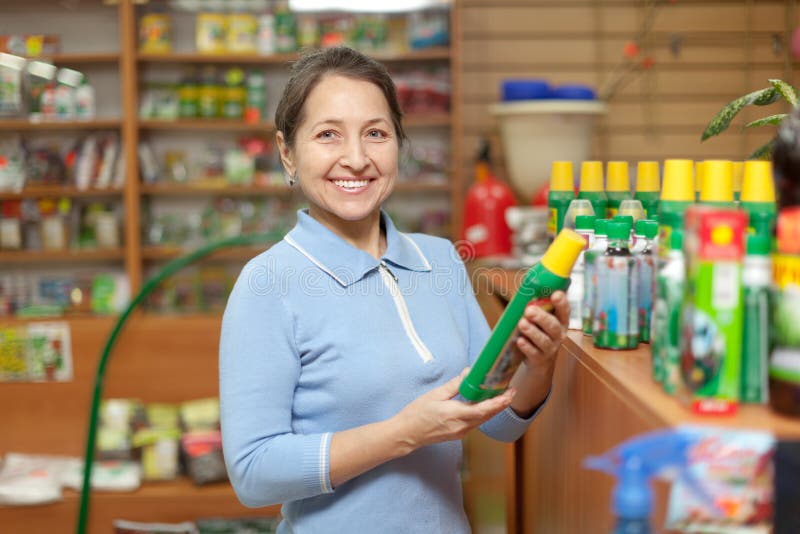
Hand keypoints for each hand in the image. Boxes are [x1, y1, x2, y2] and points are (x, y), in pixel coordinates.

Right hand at [392, 368, 515, 450]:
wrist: (407, 433)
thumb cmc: (417, 413)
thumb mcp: (435, 395)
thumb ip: (455, 385)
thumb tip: (469, 373)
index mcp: (455, 415)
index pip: (484, 409)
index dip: (499, 402)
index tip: (510, 393)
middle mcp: (462, 426)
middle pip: (488, 415)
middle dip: (501, 403)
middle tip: (510, 390)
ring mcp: (461, 432)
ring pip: (483, 419)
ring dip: (493, 408)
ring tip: (501, 395)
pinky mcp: (458, 433)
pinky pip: (475, 422)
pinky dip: (483, 413)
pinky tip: (484, 404)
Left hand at [515, 291, 568, 366]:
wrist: (538, 359)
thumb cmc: (537, 331)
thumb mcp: (540, 317)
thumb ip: (536, 304)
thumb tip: (526, 287)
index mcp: (561, 320)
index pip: (565, 310)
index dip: (562, 303)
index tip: (556, 294)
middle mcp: (559, 334)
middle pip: (554, 326)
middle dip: (542, 317)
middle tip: (529, 310)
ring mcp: (551, 348)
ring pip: (544, 340)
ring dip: (532, 331)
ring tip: (522, 323)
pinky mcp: (540, 359)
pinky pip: (534, 353)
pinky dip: (527, 347)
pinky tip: (520, 340)